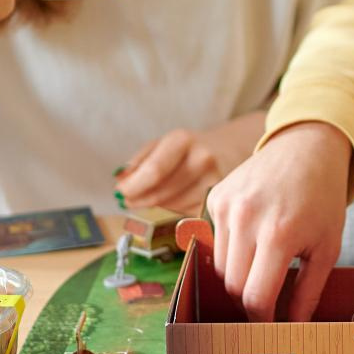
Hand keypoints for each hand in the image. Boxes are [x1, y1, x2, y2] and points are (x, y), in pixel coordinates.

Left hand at [115, 113, 264, 215]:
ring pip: (170, 206)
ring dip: (155, 205)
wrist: (233, 149)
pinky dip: (173, 210)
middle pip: (160, 193)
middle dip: (138, 199)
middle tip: (127, 200)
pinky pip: (185, 213)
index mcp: (184, 140)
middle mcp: (203, 160)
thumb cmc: (191, 147)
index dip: (133, 186)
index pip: (153, 171)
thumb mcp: (165, 143)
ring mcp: (214, 182)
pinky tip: (175, 199)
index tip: (120, 192)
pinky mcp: (219, 201)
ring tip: (154, 195)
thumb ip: (140, 161)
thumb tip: (120, 181)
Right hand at [204, 122, 353, 322]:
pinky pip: (215, 241)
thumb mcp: (327, 248)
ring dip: (239, 277)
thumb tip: (293, 327)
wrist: (307, 147)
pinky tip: (253, 238)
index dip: (262, 320)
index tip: (270, 326)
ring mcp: (227, 206)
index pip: (256, 297)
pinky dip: (232, 250)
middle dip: (250, 302)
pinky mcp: (215, 197)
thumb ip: (308, 292)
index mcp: (279, 233)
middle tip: (268, 304)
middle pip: (234, 286)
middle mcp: (247, 218)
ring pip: (221, 267)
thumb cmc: (322, 198)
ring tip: (264, 267)